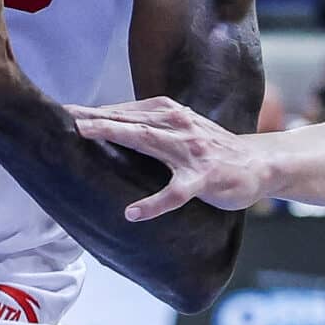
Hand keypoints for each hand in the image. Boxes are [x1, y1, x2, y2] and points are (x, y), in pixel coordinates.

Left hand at [70, 94, 275, 220]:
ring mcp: (192, 153)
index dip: (97, 110)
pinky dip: (154, 203)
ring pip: (148, 142)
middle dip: (97, 116)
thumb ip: (152, 125)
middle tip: (67, 117)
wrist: (258, 164)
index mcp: (172, 115)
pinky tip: (133, 214)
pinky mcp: (204, 179)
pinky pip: (176, 192)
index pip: (128, 111)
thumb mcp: (182, 129)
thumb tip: (113, 123)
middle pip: (131, 120)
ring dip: (117, 135)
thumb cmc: (213, 149)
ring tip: (86, 136)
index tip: (65, 110)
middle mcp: (179, 127)